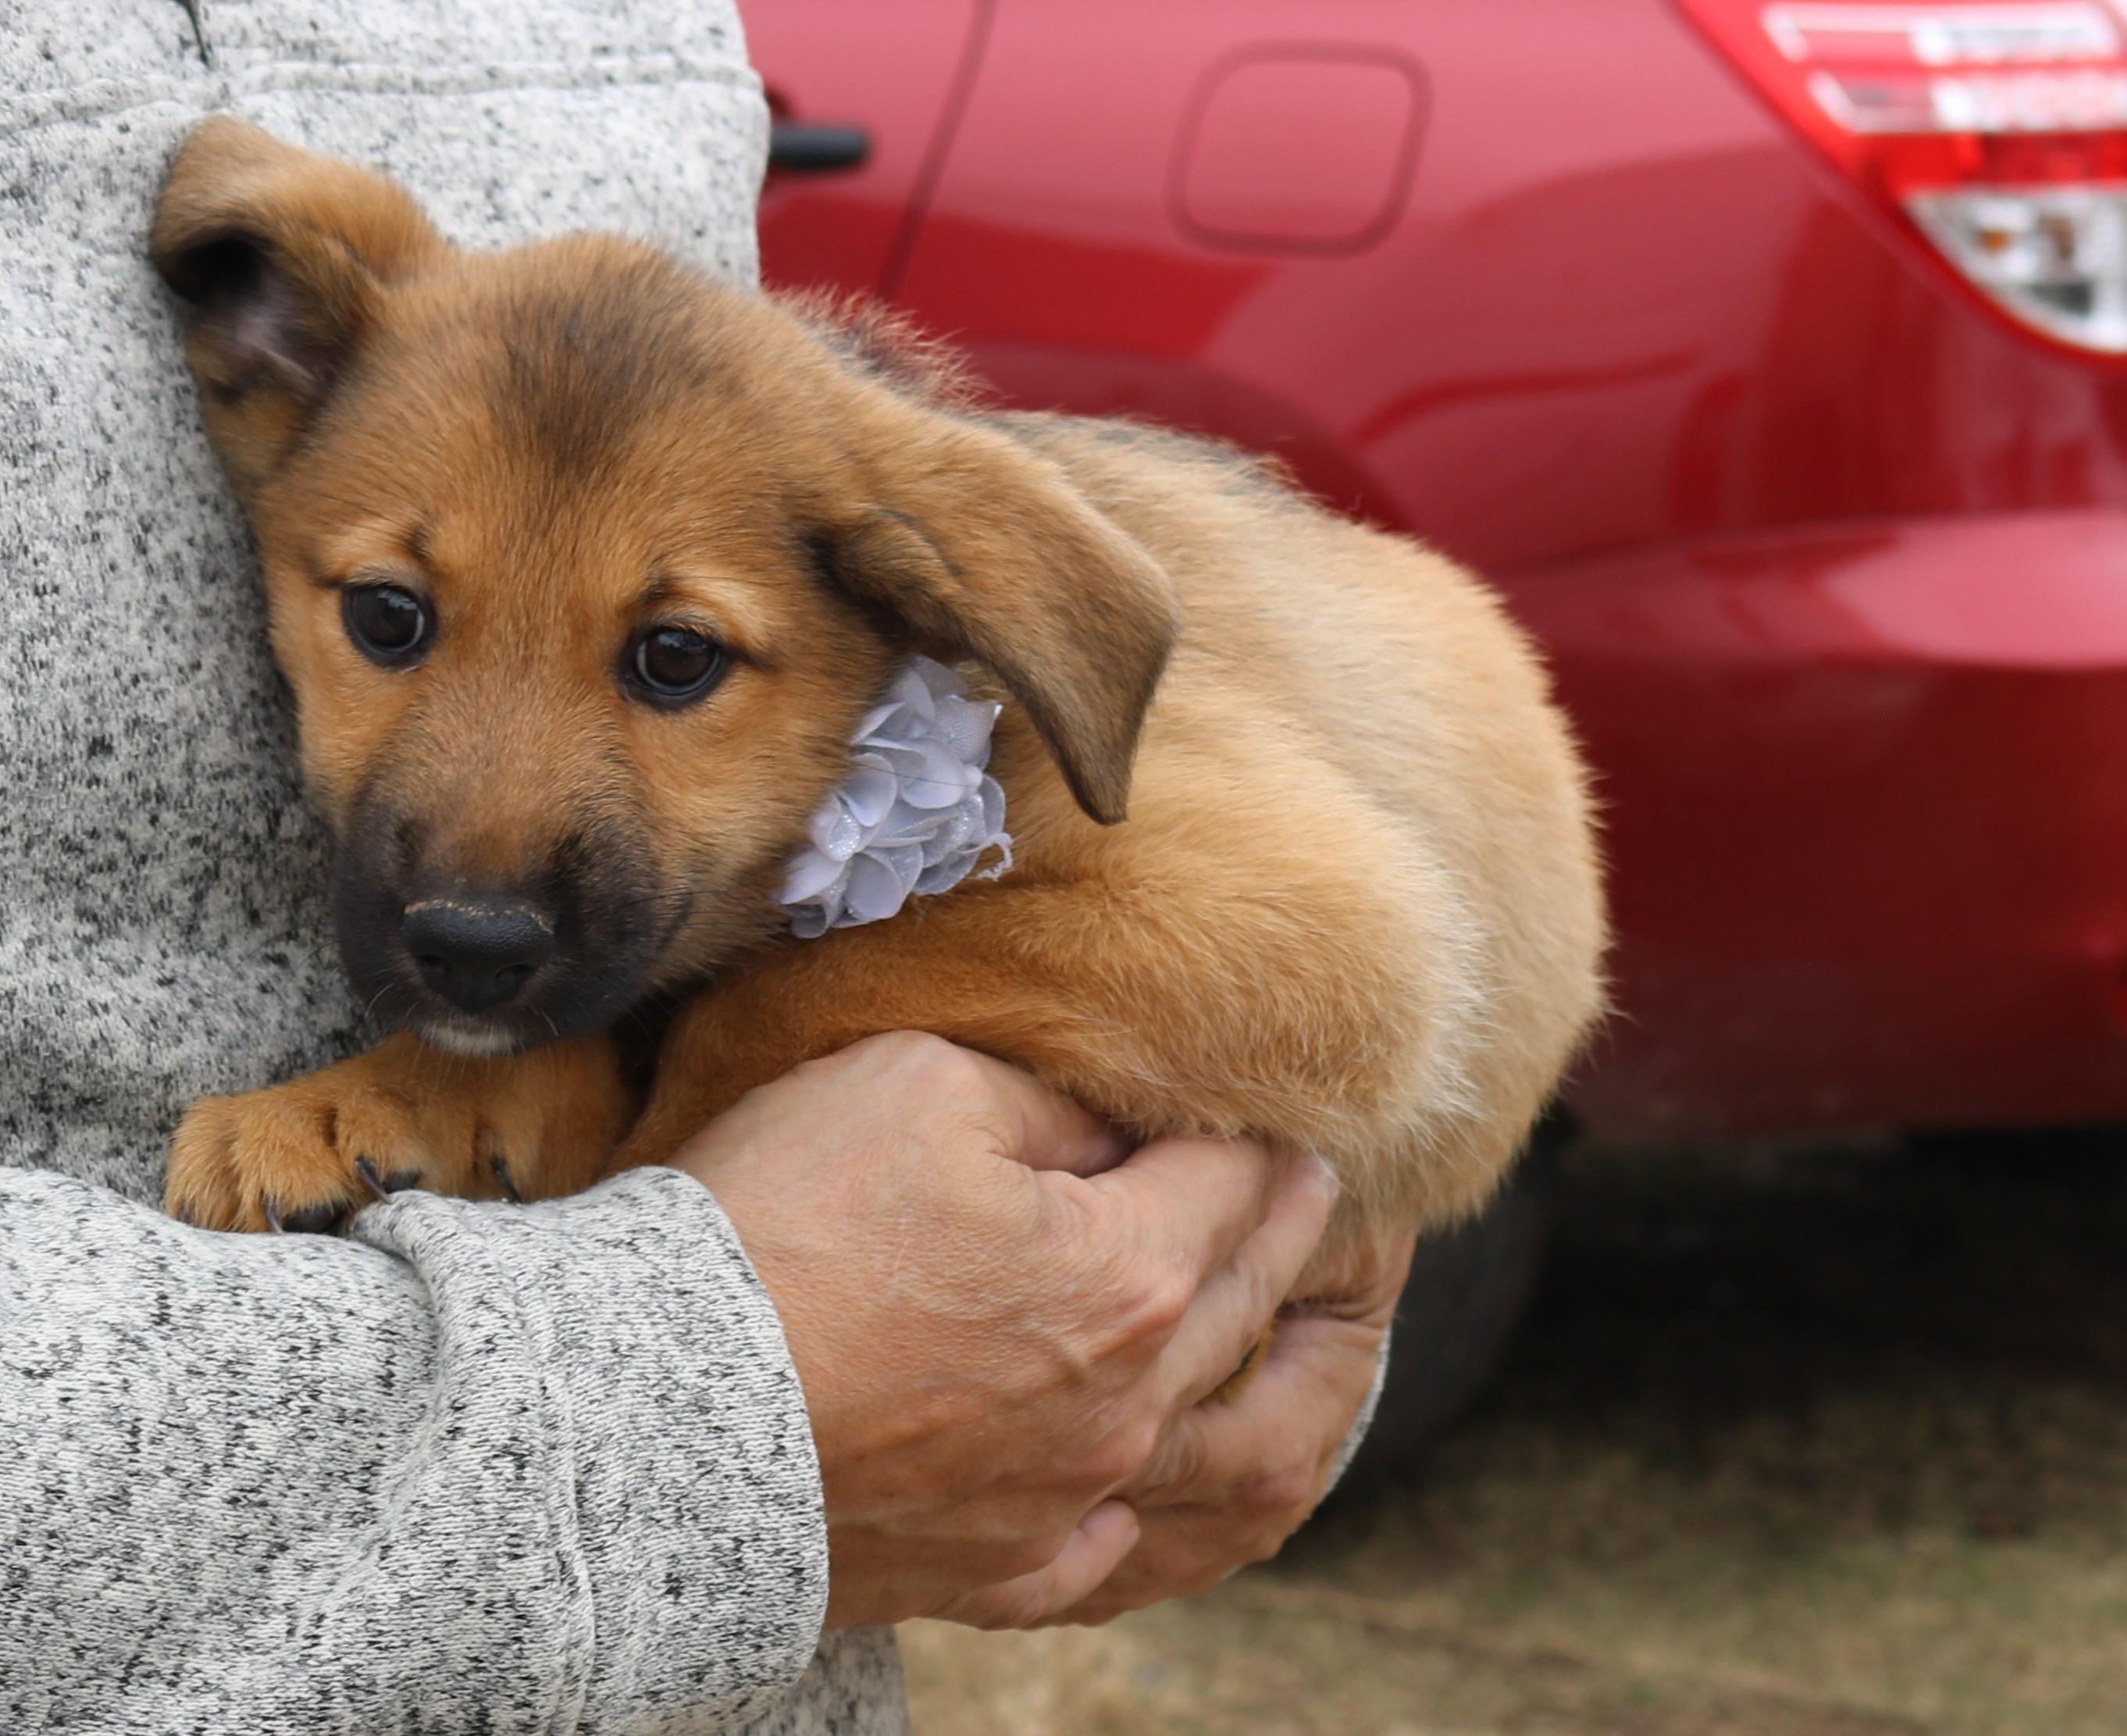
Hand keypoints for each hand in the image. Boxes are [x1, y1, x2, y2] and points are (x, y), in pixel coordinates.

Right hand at [670, 1032, 1334, 1630]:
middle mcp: (1127, 1407)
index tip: (1290, 1119)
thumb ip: (1050, 1103)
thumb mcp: (918, 1087)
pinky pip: (1130, 1555)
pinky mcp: (999, 1574)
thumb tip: (1116, 1128)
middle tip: (1326, 1203)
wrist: (644, 1417)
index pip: (1238, 1187)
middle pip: (1249, 1307)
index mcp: (1129, 1276)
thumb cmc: (779, 1228)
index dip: (1265, 1139)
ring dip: (1302, 1398)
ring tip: (1329, 1358)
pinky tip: (1188, 1493)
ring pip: (1239, 1466)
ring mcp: (1067, 1505)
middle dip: (1303, 1243)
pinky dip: (1184, 1514)